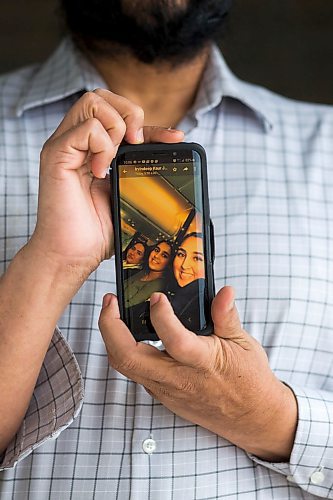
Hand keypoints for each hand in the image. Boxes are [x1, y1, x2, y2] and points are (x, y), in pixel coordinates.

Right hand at [30, 89, 183, 277]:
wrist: (72, 255)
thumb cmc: (94, 231)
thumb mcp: (125, 193)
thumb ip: (136, 168)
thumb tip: (168, 148)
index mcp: (91, 149)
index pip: (120, 117)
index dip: (150, 123)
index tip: (175, 138)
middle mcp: (76, 142)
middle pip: (102, 95)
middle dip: (130, 113)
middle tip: (137, 143)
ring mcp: (65, 146)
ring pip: (93, 101)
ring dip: (116, 127)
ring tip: (113, 161)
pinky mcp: (56, 155)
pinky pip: (87, 128)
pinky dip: (103, 146)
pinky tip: (101, 172)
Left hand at [99, 286, 297, 461]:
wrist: (252, 418)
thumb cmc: (249, 380)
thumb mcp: (243, 343)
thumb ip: (227, 316)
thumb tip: (224, 291)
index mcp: (202, 363)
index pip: (175, 341)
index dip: (162, 317)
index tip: (156, 296)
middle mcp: (179, 379)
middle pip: (129, 358)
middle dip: (110, 327)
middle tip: (110, 301)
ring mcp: (167, 390)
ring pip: (126, 366)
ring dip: (112, 337)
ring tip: (113, 312)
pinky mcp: (162, 395)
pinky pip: (135, 372)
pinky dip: (126, 350)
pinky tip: (129, 332)